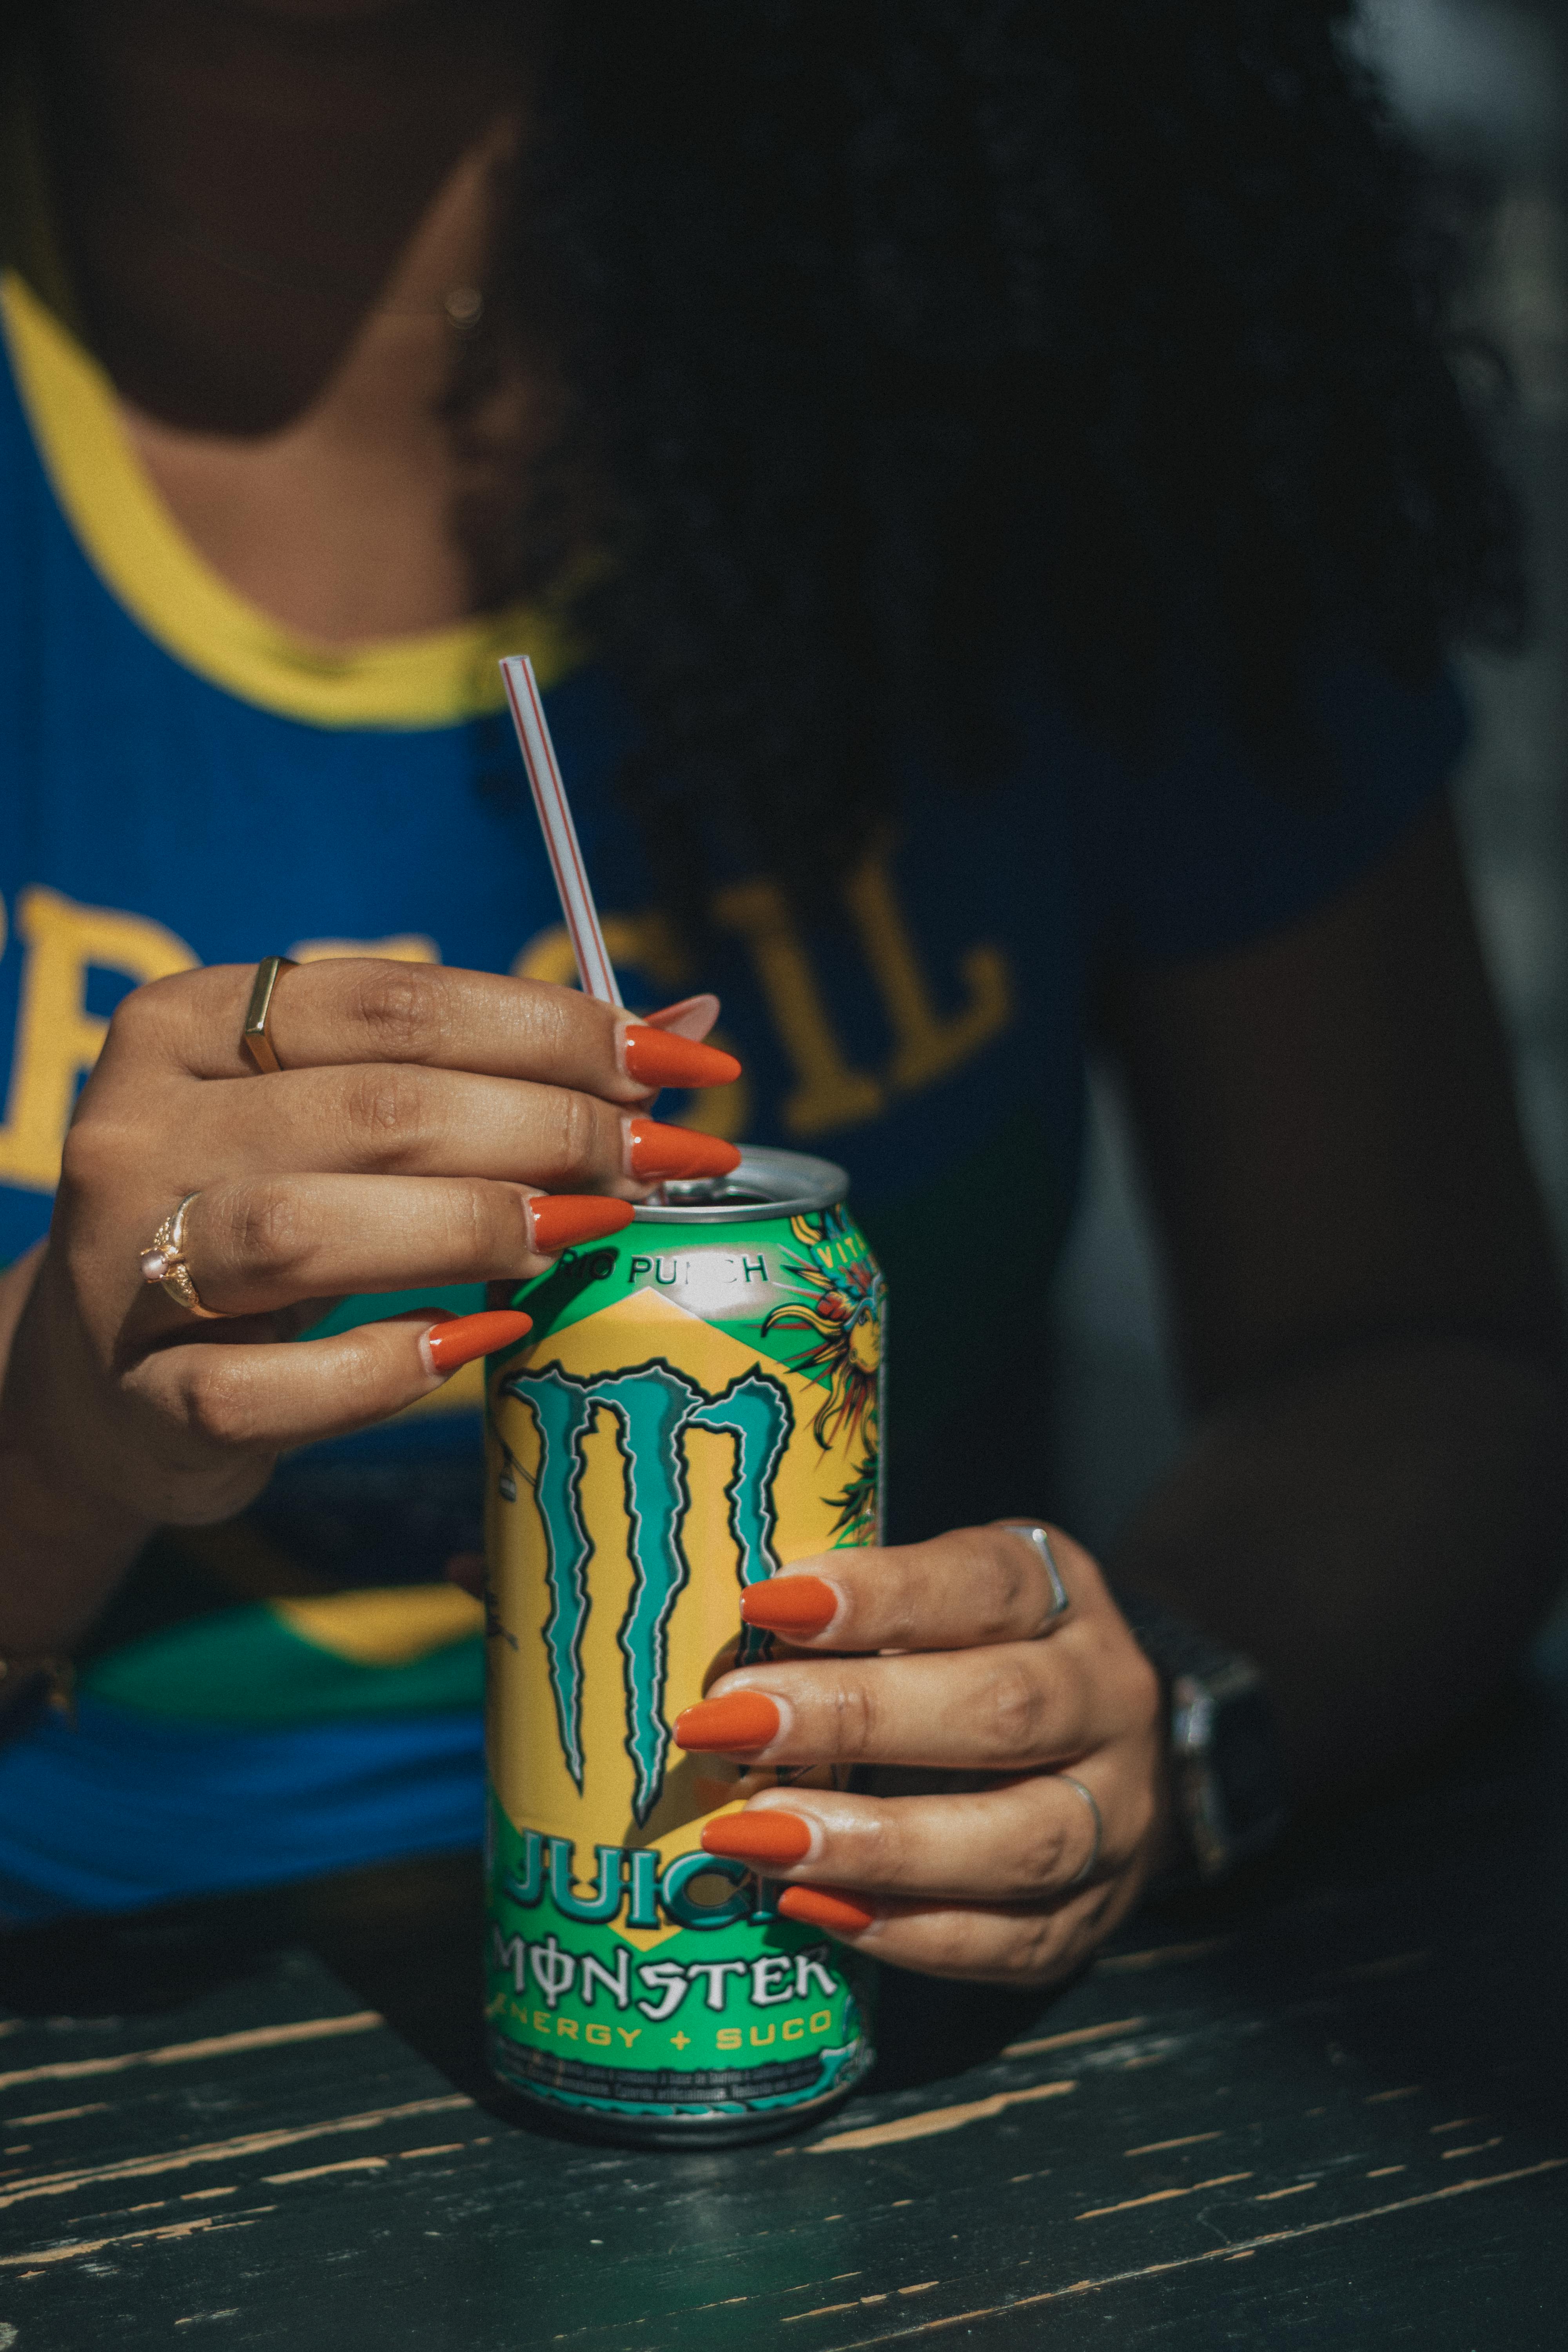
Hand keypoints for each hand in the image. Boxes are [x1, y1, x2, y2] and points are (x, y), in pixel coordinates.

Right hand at [0, 961, 737, 1646]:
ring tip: (585, 1233)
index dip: (555, 1029)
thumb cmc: (264, 1211)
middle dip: (546, 1130)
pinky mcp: (144, 1397)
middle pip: (371, 1112)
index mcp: (188, 1024)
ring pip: (305, 1231)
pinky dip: (392, 1366)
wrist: (104, 1370)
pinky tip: (486, 1338)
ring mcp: (124, 1267)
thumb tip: (690, 1026)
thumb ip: (490, 1067)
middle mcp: (139, 1130)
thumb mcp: (346, 1114)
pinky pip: (274, 1384)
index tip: (681, 1065)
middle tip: (656, 1162)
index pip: (396, 1003)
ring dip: (474, 1227)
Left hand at [676, 1523, 1167, 1985]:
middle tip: (733, 1724)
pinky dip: (905, 1929)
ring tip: (756, 1835)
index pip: (981, 1585)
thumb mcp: (941, 1600)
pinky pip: (1008, 1939)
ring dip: (875, 1843)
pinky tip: (812, 1908)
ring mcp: (1118, 1816)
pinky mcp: (1094, 1916)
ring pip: (1017, 1839)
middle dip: (857, 1720)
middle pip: (1001, 1710)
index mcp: (1061, 1594)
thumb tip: (728, 1656)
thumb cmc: (977, 1654)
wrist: (1103, 1748)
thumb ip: (860, 1621)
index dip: (879, 1595)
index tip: (768, 1603)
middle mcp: (1107, 1699)